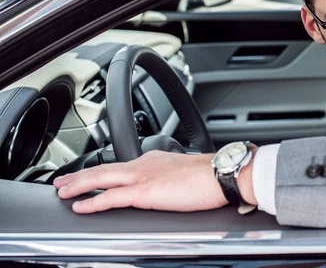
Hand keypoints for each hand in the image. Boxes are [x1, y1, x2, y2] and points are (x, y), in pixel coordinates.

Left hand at [53, 150, 254, 213]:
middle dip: (80, 175)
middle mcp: (144, 164)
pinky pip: (110, 198)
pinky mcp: (144, 191)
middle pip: (104, 168)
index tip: (92, 174)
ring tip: (62, 191)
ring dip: (78, 185)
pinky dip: (91, 202)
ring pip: (100, 179)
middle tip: (62, 181)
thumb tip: (171, 188)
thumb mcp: (185, 173)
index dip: (102, 171)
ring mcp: (142, 177)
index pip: (121, 165)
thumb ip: (171, 179)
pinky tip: (79, 207)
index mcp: (154, 159)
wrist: (221, 173)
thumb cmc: (211, 175)